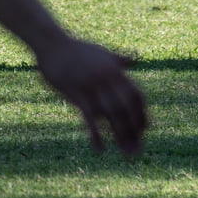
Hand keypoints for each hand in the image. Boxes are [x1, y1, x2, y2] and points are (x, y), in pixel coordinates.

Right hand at [33, 36, 148, 155]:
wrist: (53, 44)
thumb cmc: (77, 49)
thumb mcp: (103, 53)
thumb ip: (120, 60)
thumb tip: (136, 59)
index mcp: (117, 71)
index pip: (137, 96)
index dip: (142, 113)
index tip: (144, 131)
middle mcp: (109, 79)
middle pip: (128, 108)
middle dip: (135, 130)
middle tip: (139, 150)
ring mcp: (93, 86)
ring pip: (113, 114)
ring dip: (121, 135)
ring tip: (127, 152)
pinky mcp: (76, 93)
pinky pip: (89, 117)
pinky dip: (96, 134)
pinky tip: (100, 148)